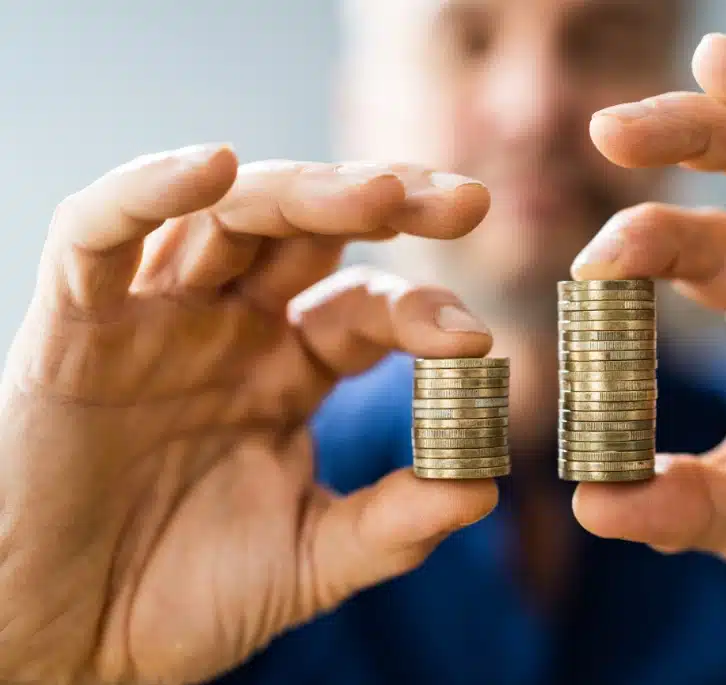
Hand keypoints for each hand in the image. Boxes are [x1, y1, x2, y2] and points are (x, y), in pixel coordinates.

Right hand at [0, 150, 498, 683]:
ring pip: (225, 214)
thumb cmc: (182, 600)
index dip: (423, 308)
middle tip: (468, 200)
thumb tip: (484, 489)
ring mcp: (156, 319)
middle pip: (312, 229)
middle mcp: (230, 327)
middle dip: (387, 202)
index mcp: (289, 369)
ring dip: (301, 189)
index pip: (367, 305)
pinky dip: (147, 191)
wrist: (70, 646)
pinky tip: (213, 166)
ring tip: (375, 192)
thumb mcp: (308, 560)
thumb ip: (392, 525)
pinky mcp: (75, 326)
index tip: (476, 340)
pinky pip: (98, 234)